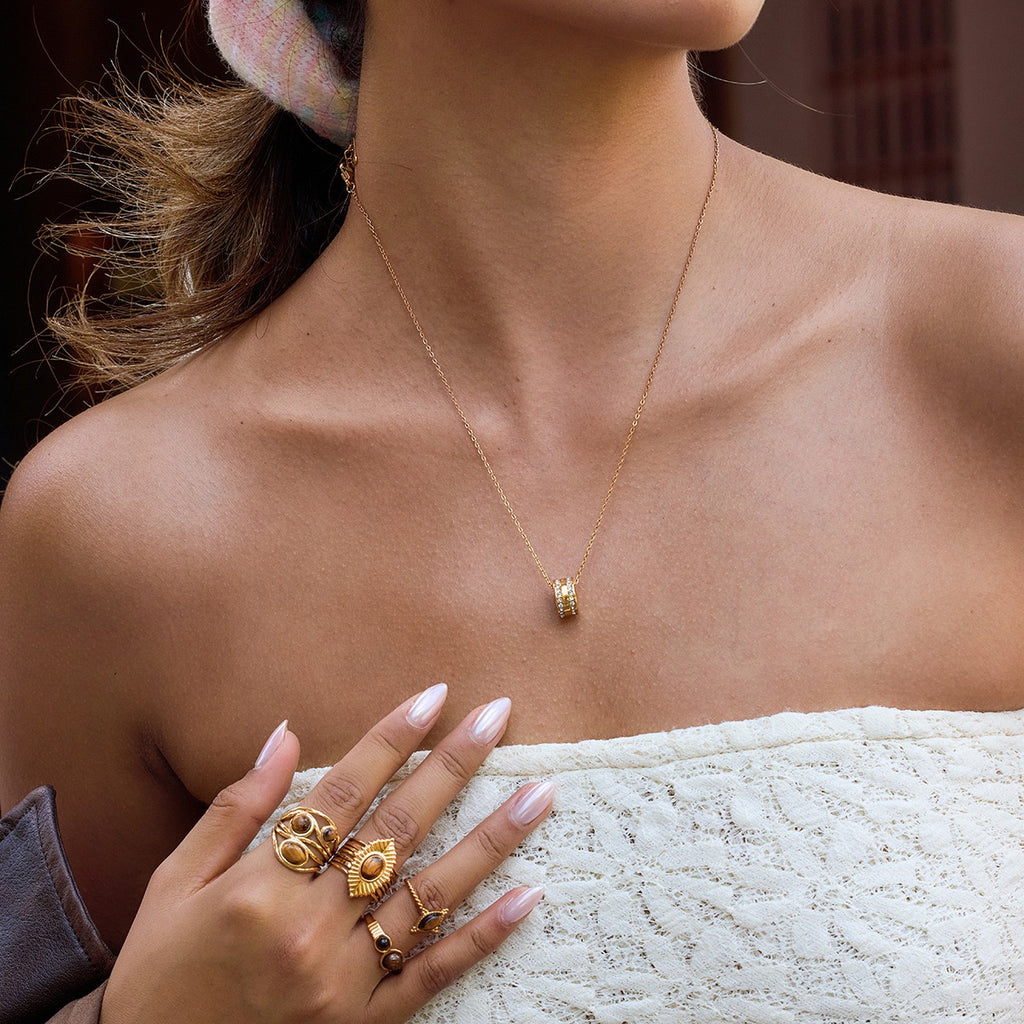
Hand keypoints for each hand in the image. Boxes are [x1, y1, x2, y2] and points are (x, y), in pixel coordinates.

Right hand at [100, 685, 551, 1022]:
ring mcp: (343, 982)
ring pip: (431, 895)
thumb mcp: (171, 886)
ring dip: (490, 839)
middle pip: (396, 829)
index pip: (344, 792)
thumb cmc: (159, 974)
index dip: (392, 738)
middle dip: (453, 766)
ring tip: (540, 793)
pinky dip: (484, 936)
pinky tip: (529, 895)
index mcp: (257, 888)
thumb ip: (234, 809)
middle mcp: (308, 930)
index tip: (435, 696)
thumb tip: (286, 733)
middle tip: (498, 715)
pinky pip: (434, 975)